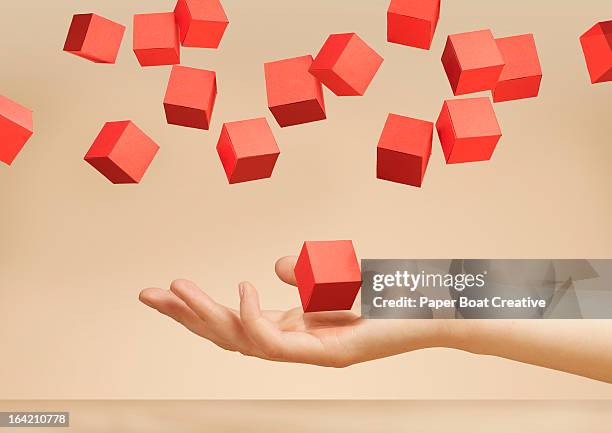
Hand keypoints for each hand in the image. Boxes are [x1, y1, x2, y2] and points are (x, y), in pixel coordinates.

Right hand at [139, 257, 450, 366]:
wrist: (435, 308)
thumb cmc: (390, 293)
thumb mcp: (337, 273)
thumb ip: (303, 273)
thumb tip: (275, 268)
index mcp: (294, 325)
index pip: (233, 321)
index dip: (196, 308)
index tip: (163, 289)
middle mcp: (296, 341)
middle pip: (226, 335)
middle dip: (185, 316)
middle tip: (147, 294)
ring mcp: (309, 351)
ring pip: (242, 342)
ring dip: (205, 316)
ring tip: (175, 289)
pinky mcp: (327, 354)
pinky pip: (276, 342)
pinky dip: (251, 318)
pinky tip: (241, 288)